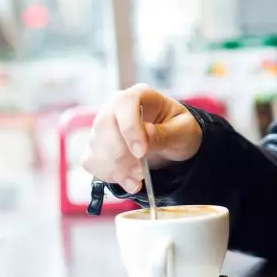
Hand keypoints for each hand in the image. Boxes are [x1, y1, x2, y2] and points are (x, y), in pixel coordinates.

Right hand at [81, 84, 202, 193]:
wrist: (173, 144)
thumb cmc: (179, 130)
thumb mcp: (184, 131)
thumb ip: (166, 133)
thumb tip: (145, 134)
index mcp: (141, 95)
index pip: (124, 103)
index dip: (129, 128)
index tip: (142, 152)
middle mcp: (116, 107)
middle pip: (104, 125)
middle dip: (121, 154)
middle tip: (141, 173)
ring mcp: (103, 127)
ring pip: (96, 145)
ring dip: (116, 168)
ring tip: (138, 180)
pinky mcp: (97, 147)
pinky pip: (92, 161)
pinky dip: (109, 175)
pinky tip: (128, 181)